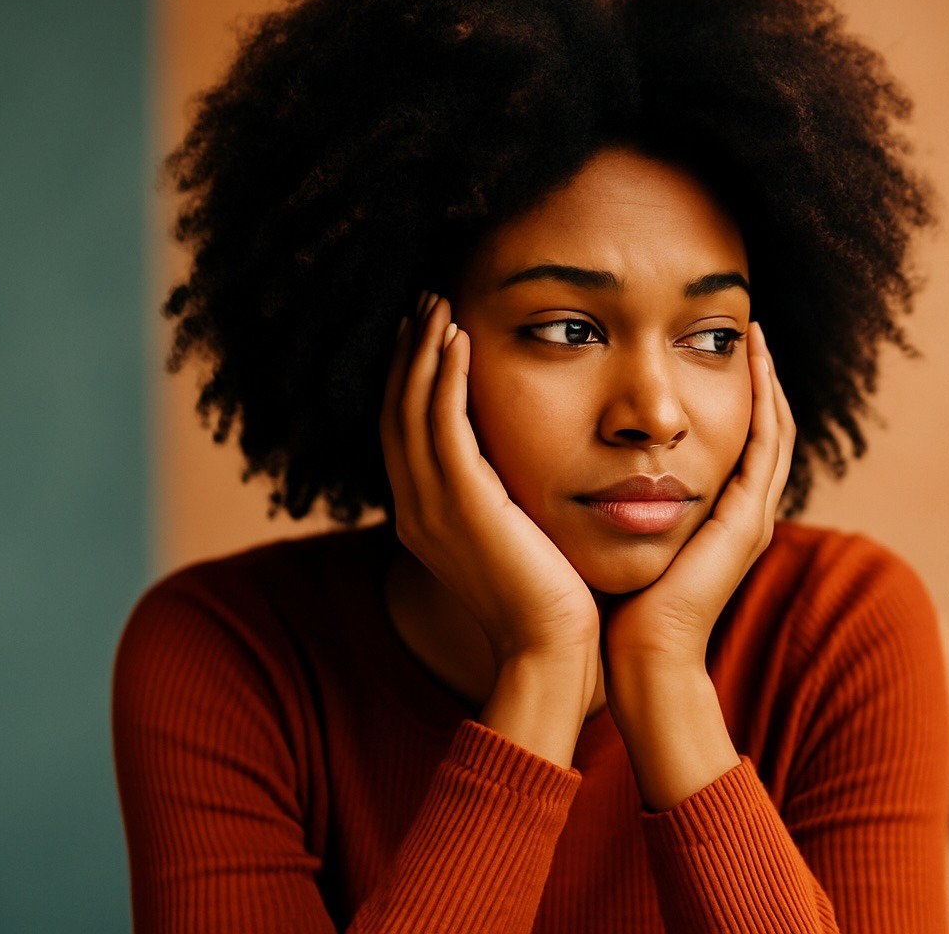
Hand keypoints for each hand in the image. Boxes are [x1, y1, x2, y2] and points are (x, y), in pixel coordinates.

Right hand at [380, 293, 601, 667]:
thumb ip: (504, 496)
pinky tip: (461, 338)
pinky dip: (446, 377)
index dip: (411, 376)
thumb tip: (521, 460)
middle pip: (396, 410)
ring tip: (439, 303)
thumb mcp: (517, 535)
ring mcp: (429, 508)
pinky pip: (442, 426)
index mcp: (423, 517)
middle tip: (425, 300)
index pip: (404, 430)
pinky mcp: (459, 505)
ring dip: (425, 350)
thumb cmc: (552, 598)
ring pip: (412, 410)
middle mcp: (414, 509)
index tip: (429, 330)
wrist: (552, 648)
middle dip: (409, 352)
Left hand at [598, 322, 795, 676]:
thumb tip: (572, 462)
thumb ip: (612, 501)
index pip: (736, 442)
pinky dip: (767, 400)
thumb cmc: (615, 607)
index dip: (734, 396)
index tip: (714, 348)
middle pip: (766, 429)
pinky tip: (755, 363)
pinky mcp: (748, 521)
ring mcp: (753, 517)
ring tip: (754, 332)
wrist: (638, 658)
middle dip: (760, 377)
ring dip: (768, 378)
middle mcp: (744, 514)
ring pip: (776, 430)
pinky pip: (768, 446)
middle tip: (748, 327)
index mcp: (716, 518)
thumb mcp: (617, 537)